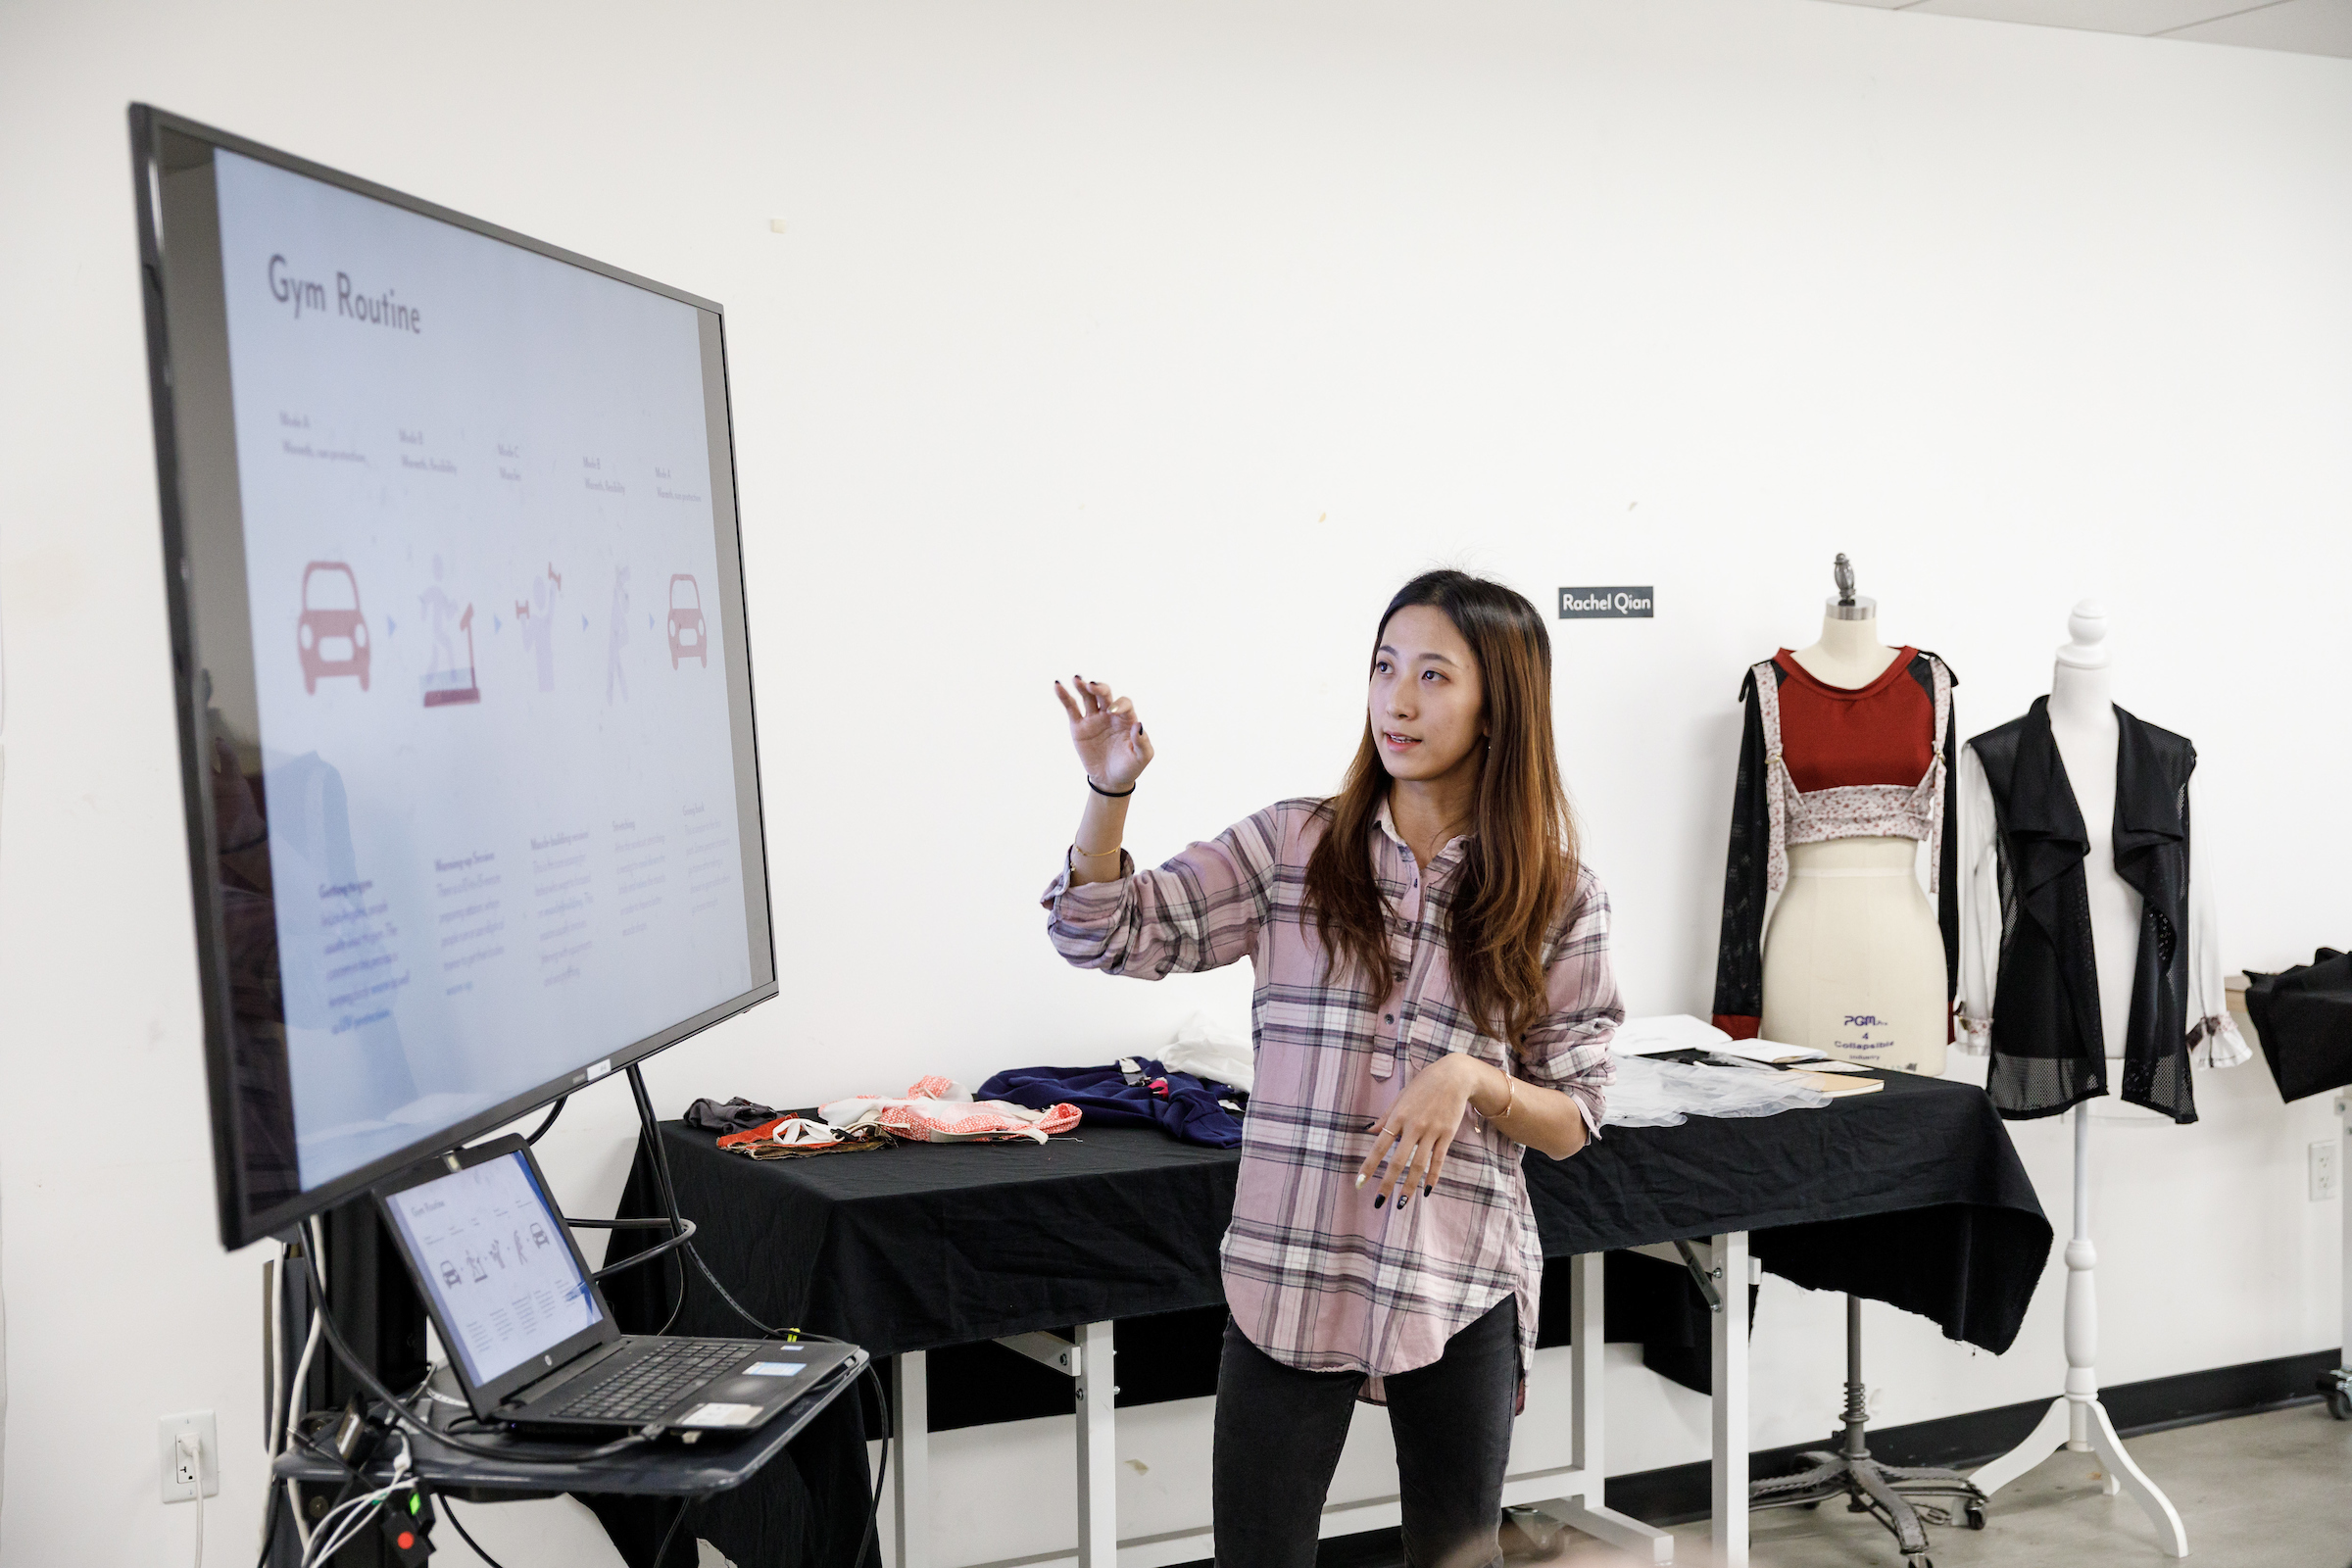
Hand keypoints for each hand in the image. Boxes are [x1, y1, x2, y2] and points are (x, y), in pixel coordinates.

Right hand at [1054, 674, 1153, 790]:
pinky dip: (1064, 696)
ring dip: (1082, 686)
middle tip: (1091, 685)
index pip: (1124, 703)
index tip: (1111, 712)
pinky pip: (1071, 708)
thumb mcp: (1142, 757)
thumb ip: (1143, 742)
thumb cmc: (1130, 767)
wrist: (1110, 780)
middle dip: (1099, 688)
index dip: (1119, 704)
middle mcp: (1109, 714)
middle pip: (1104, 694)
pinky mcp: (1078, 726)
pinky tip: (1058, 685)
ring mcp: (1093, 719)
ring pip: (1087, 697)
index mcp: (1126, 719)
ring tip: (1076, 679)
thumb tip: (1138, 725)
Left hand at [1357, 1054, 1496, 1208]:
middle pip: (1398, 1161)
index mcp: (1398, 1117)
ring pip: (1419, 1165)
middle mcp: (1414, 1126)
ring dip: (1409, 1186)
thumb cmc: (1424, 1085)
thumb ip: (1386, 1117)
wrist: (1454, 1076)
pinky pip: (1438, 1160)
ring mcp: (1432, 1131)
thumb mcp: (1401, 1097)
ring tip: (1401, 1203)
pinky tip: (1426, 1190)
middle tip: (1378, 1202)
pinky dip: (1432, 1176)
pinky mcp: (1447, 1135)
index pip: (1380, 1146)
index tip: (1360, 1183)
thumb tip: (1370, 1131)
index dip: (1369, 1166)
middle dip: (1387, 1183)